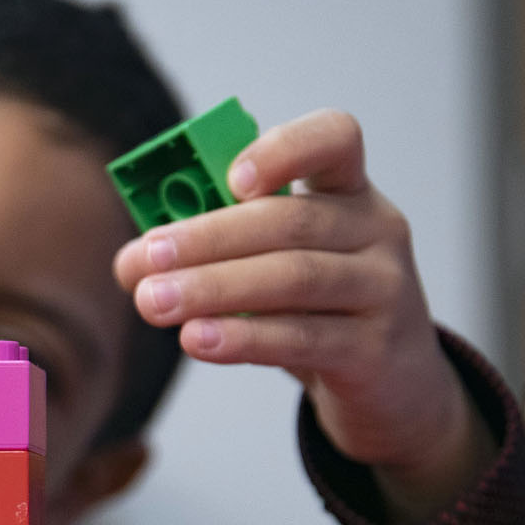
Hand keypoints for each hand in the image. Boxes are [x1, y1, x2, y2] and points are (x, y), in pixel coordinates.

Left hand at [114, 109, 495, 521]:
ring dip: (214, 288)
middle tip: (146, 257)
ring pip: (293, 279)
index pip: (334, 138)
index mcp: (348, 191)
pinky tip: (197, 339)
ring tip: (154, 302)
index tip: (230, 181)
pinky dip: (244, 337)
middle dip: (208, 237)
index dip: (283, 150)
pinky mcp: (375, 350)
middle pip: (290, 221)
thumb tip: (133, 261)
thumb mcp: (276, 265)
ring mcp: (385, 289)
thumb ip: (216, 250)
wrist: (391, 386)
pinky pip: (302, 338)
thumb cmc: (316, 309)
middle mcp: (376, 230)